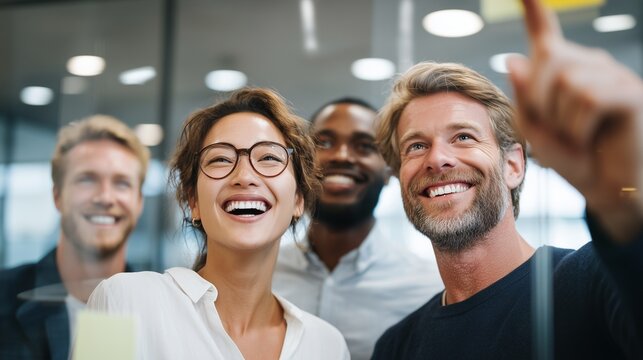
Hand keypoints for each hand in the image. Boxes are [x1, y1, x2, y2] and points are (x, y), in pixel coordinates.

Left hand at [507, 0, 642, 242]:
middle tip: (556, 130)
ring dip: (561, 119)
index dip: (535, 11)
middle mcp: (588, 64)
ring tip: (576, 136)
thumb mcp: (535, 130)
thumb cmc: (571, 156)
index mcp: (561, 71)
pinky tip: (590, 138)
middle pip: (548, 61)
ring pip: (568, 81)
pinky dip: (580, 126)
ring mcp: (612, 74)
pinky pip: (590, 97)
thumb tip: (513, 59)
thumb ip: (522, 98)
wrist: (605, 187)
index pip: (545, 34)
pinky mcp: (629, 91)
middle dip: (539, 101)